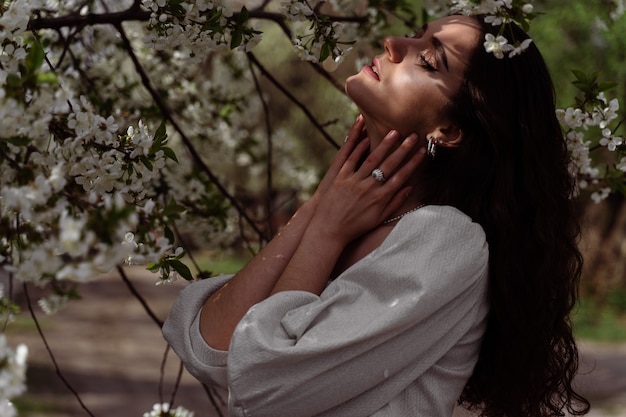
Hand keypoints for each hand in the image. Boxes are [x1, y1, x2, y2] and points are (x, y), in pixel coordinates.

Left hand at [309, 129, 426, 245]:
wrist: (329, 230)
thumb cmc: (356, 226)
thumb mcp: (378, 219)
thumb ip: (395, 203)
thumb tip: (410, 188)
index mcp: (380, 198)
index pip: (401, 176)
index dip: (413, 163)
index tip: (422, 151)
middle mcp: (369, 188)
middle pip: (389, 165)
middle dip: (403, 149)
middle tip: (413, 135)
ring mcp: (354, 182)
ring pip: (372, 159)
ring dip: (384, 144)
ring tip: (394, 132)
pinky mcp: (340, 178)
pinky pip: (351, 160)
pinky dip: (359, 148)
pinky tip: (367, 137)